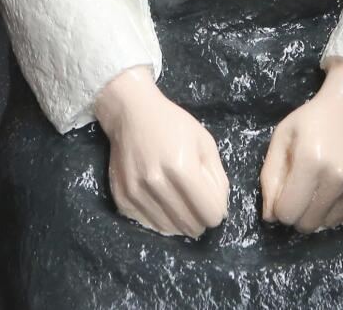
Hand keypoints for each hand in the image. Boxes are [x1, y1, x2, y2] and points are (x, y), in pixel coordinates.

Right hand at [93, 66, 228, 238]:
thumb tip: (220, 210)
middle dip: (199, 218)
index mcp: (181, 167)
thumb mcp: (205, 142)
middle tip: (196, 203)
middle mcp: (156, 183)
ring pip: (169, 229)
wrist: (131, 114)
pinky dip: (159, 219)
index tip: (212, 201)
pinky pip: (148, 224)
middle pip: (190, 226)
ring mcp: (136, 192)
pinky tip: (161, 201)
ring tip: (179, 202)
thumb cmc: (173, 125)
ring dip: (179, 221)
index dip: (217, 211)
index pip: (210, 213)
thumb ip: (218, 178)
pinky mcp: (122, 198)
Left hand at [259, 62, 342, 233]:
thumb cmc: (311, 124)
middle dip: (299, 213)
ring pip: (328, 225)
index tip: (285, 193)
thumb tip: (270, 217)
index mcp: (311, 161)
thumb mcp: (281, 139)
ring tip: (321, 185)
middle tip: (302, 191)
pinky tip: (337, 189)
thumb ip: (270, 178)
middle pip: (308, 224)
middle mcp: (339, 177)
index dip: (280, 207)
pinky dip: (339, 211)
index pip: (288, 212)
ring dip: (320, 212)